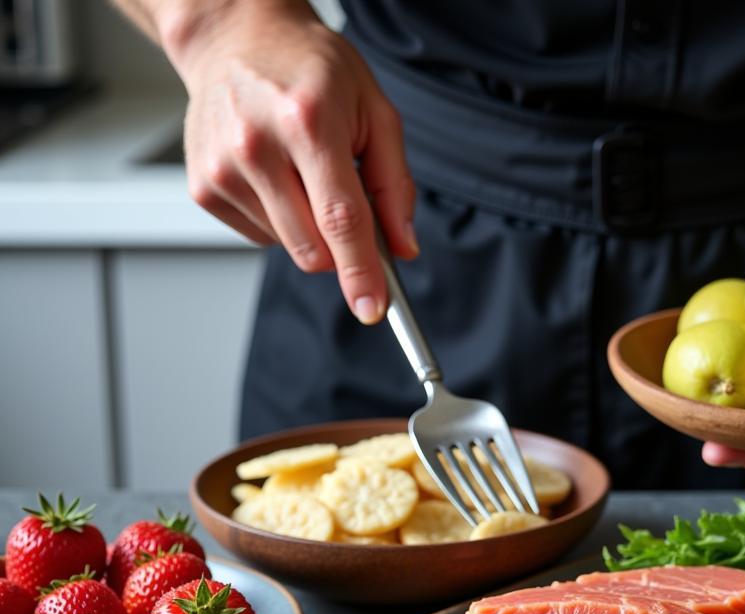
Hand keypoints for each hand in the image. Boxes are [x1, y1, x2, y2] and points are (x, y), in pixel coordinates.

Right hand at [167, 1, 415, 322]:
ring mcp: (223, 168)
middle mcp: (257, 146)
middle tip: (343, 200)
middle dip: (341, 247)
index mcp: (307, 122)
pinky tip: (276, 175)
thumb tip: (403, 246)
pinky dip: (280, 219)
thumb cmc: (310, 70)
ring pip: (290, 247)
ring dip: (309, 228)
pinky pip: (262, 237)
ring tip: (302, 171)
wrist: (236, 37)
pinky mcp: (204, 186)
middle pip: (313, 248)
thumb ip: (395, 185)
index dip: (360, 271)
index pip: (340, 219)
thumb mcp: (375, 111)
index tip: (372, 308)